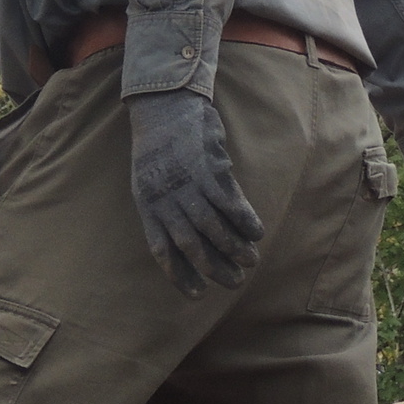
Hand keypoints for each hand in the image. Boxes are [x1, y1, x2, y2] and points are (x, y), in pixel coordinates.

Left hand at [127, 88, 264, 297]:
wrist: (165, 107)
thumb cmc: (158, 148)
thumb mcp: (147, 182)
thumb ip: (163, 212)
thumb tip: (184, 244)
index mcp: (147, 205)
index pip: (162, 251)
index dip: (179, 276)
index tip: (197, 296)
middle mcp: (166, 199)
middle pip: (192, 245)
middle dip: (215, 268)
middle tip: (235, 282)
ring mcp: (188, 185)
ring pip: (215, 228)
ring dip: (235, 248)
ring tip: (250, 260)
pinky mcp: (210, 170)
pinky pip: (231, 205)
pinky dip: (245, 222)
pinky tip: (256, 233)